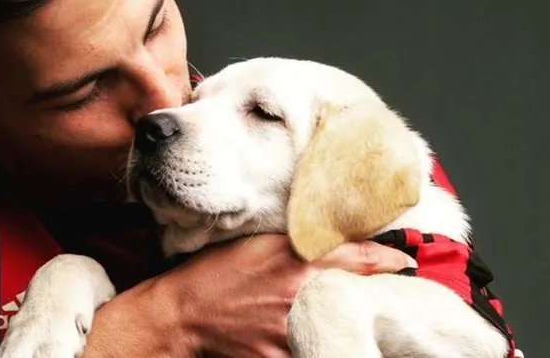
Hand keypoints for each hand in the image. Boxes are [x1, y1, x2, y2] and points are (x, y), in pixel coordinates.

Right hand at [162, 233, 416, 357]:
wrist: (185, 312)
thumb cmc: (218, 272)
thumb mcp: (258, 245)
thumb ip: (298, 243)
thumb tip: (334, 243)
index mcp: (293, 260)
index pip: (357, 257)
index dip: (387, 259)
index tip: (404, 262)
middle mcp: (298, 295)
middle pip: (356, 298)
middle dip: (374, 298)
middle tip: (386, 296)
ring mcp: (290, 329)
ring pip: (339, 328)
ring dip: (349, 324)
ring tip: (350, 319)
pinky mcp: (278, 355)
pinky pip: (311, 351)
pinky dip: (321, 345)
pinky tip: (317, 339)